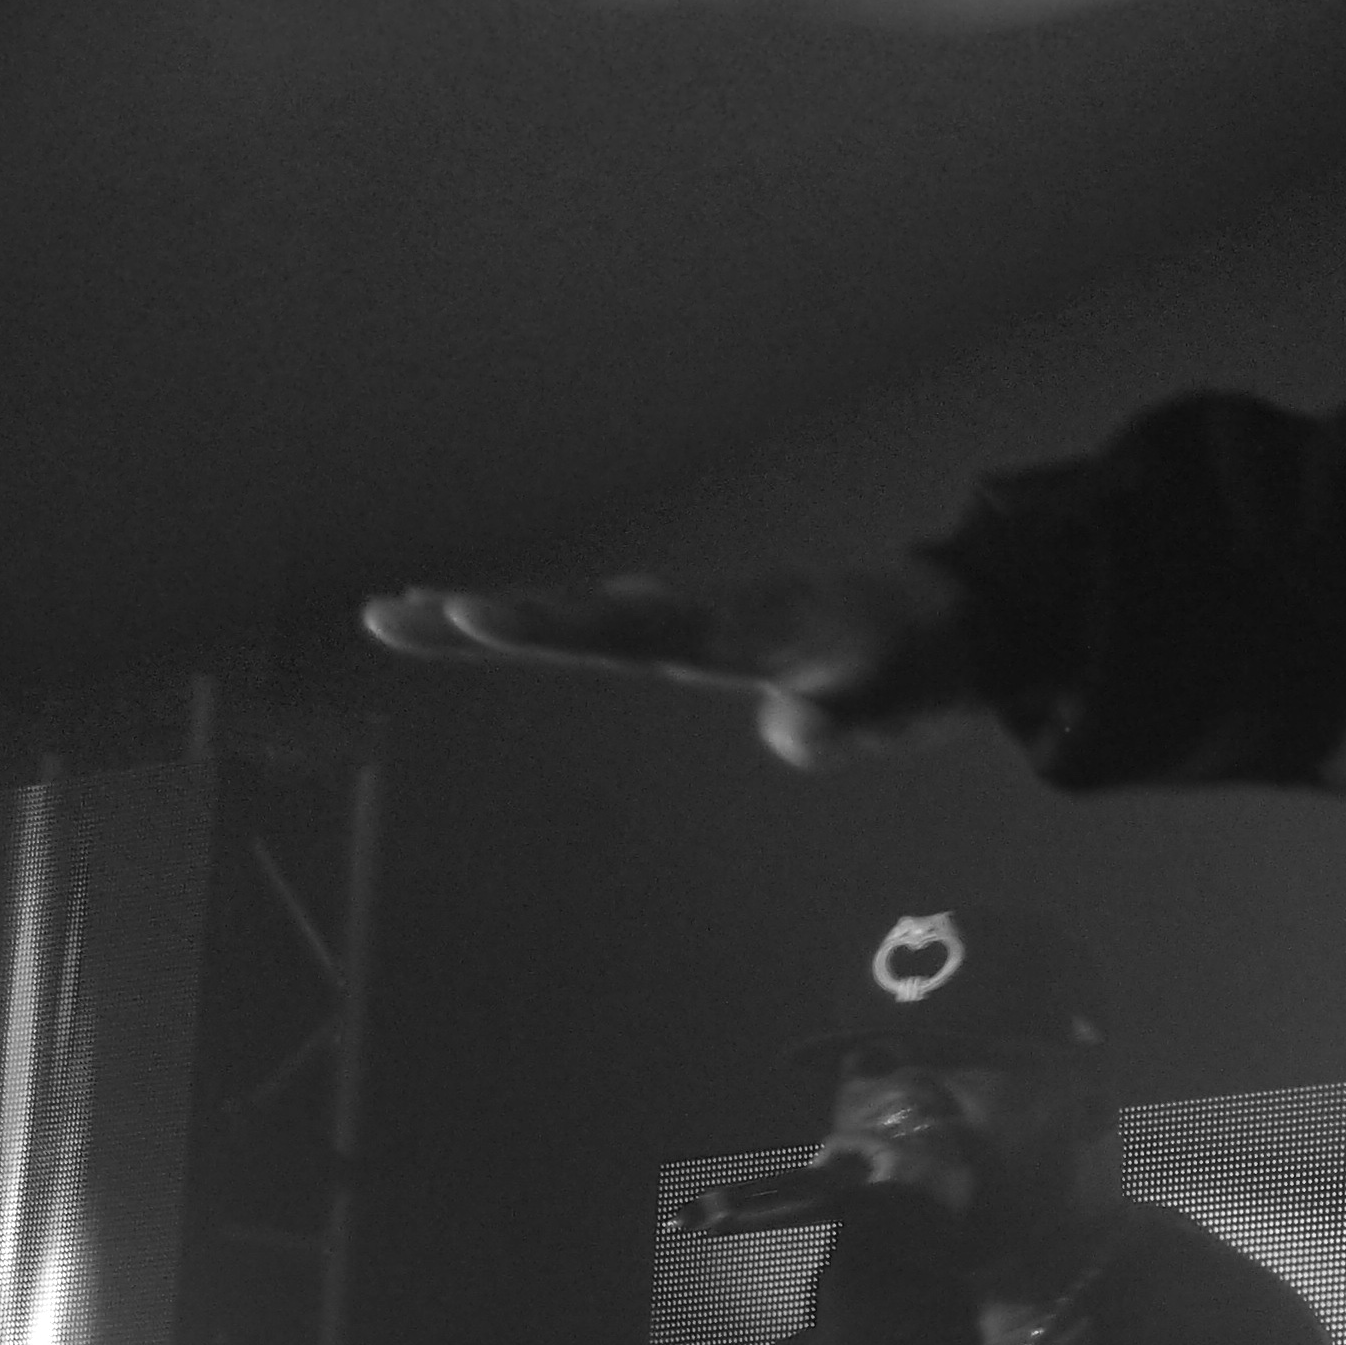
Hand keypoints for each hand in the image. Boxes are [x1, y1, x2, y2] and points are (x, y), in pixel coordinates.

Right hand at [361, 566, 975, 769]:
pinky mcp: (704, 634)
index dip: (550, 627)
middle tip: (387, 615)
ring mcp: (702, 622)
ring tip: (405, 614)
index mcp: (745, 629)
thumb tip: (787, 730)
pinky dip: (547, 621)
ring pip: (586, 618)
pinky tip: (484, 619)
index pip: (633, 633)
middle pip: (583, 619)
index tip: (471, 616)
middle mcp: (710, 616)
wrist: (958, 621)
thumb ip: (843, 723)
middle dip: (483, 618)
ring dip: (498, 616)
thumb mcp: (898, 701)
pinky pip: (612, 626)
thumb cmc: (923, 661)